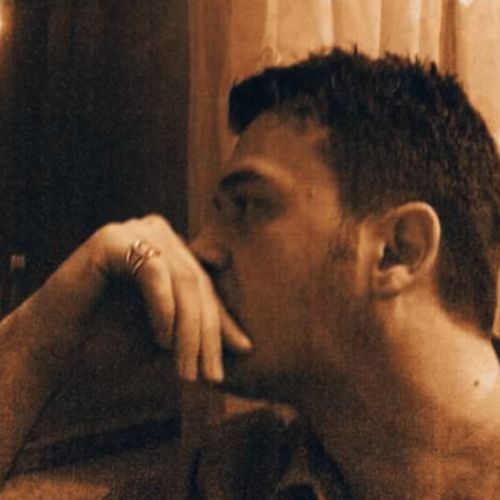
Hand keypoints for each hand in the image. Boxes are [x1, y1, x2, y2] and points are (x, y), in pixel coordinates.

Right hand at [87, 214, 251, 382]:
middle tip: (210, 375)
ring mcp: (135, 230)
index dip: (222, 324)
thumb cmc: (114, 339)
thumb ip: (201, 331)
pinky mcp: (113, 238)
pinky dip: (162, 309)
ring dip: (188, 331)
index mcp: (173, 249)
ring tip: (186, 370)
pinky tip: (161, 341)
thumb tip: (246, 345)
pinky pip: (153, 272)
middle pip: (198, 285)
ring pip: (181, 281)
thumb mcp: (170, 336)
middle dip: (206, 335)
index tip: (241, 355)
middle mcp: (158, 233)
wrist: (56, 344)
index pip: (207, 287)